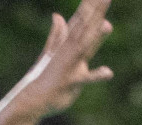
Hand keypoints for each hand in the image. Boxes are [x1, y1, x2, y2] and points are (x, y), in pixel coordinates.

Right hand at [12, 0, 113, 118]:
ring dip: (96, 37)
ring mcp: (69, 64)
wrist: (33, 98)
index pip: (81, 20)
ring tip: (108, 25)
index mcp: (67, 43)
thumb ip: (57, 35)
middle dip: (95, 12)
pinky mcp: (70, 82)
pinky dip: (96, 76)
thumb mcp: (51, 53)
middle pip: (85, 27)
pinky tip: (108, 73)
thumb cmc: (44, 76)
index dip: (90, 5)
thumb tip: (57, 16)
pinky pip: (84, 79)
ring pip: (84, 47)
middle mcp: (68, 50)